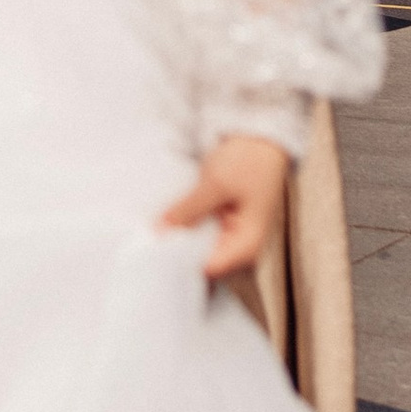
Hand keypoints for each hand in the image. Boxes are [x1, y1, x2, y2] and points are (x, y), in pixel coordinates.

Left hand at [158, 133, 290, 286]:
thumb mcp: (215, 184)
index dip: (180, 264)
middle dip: (177, 255)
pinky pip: (202, 238)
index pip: (207, 271)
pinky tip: (168, 223)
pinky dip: (187, 231)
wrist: (263, 139)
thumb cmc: (248, 160)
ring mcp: (234, 239)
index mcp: (247, 247)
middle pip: (203, 266)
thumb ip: (188, 211)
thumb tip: (159, 232)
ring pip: (201, 252)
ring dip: (181, 242)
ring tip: (154, 232)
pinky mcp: (225, 228)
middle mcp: (242, 251)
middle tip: (147, 243)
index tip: (152, 253)